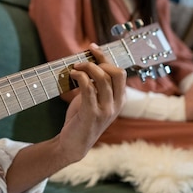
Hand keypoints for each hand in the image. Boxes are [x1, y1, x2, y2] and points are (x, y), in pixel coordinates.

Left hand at [58, 43, 125, 161]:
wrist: (73, 143)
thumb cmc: (82, 119)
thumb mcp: (93, 100)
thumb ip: (96, 86)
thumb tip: (88, 63)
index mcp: (120, 100)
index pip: (120, 72)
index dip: (106, 58)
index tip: (92, 48)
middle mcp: (116, 104)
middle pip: (117, 73)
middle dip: (100, 61)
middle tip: (82, 61)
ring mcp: (105, 109)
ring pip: (102, 78)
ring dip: (87, 67)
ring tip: (74, 68)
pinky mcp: (91, 113)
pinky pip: (88, 88)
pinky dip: (80, 76)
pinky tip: (72, 75)